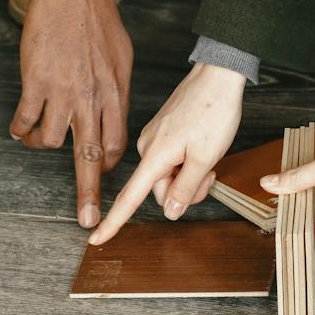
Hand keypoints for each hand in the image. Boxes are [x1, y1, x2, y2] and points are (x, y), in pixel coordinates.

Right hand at [11, 0, 133, 229]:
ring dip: (41, 146)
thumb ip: (116, 89)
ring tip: (34, 139)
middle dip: (89, 195)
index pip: (116, 143)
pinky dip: (20, 129)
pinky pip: (25, 121)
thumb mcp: (121, 56)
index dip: (106, 164)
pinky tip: (18, 127)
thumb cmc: (98, 18)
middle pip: (91, 158)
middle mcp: (93, 98)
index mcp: (116, 93)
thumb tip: (113, 110)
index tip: (99, 175)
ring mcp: (64, 92)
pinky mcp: (36, 83)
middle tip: (87, 221)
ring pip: (52, 142)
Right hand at [89, 62, 245, 244]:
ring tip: (209, 158)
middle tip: (209, 174)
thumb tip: (170, 211)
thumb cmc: (213, 110)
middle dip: (184, 190)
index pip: (129, 197)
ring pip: (168, 175)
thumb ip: (186, 188)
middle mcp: (148, 147)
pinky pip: (171, 158)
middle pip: (159, 189)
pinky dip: (187, 161)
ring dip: (188, 175)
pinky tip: (202, 147)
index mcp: (154, 155)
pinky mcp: (163, 131)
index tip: (96, 239)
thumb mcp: (205, 157)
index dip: (113, 222)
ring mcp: (155, 138)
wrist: (218, 75)